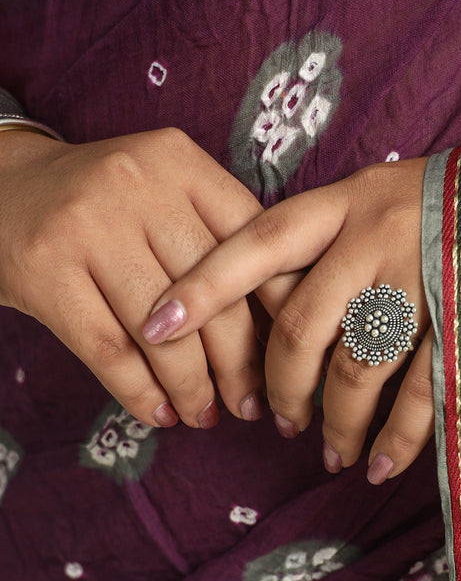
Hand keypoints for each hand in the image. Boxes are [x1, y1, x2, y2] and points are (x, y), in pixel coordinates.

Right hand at [0, 127, 266, 426]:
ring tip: (205, 416)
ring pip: (167, 334)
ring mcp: (88, 226)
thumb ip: (221, 242)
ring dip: (193, 389)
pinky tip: (161, 413)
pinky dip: (142, 393)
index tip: (295, 356)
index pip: (256, 248)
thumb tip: (286, 330)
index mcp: (183, 164)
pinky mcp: (45, 270)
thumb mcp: (167, 196)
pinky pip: (111, 351)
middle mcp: (139, 185)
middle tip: (251, 405)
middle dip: (241, 365)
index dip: (283, 312)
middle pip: (216, 297)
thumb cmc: (108, 210)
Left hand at [142, 159, 432, 482]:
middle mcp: (376, 238)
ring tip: (329, 454)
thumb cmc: (446, 203)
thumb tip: (271, 304)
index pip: (256, 243)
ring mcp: (423, 282)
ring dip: (335, 420)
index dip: (203, 286)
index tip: (154, 328)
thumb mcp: (379, 195)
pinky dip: (396, 437)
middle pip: (302, 327)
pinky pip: (421, 393)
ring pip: (357, 368)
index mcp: (346, 202)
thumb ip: (329, 239)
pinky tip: (377, 465)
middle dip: (283, 386)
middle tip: (280, 423)